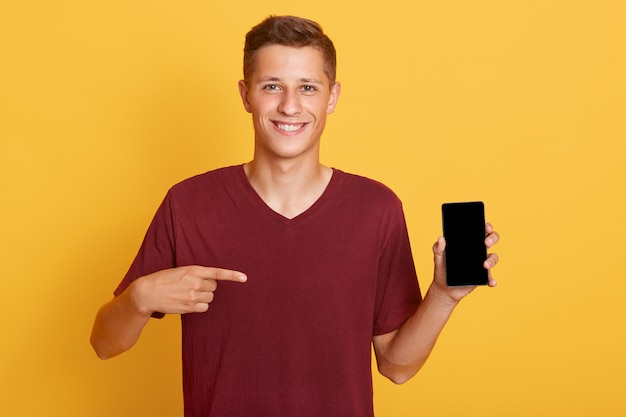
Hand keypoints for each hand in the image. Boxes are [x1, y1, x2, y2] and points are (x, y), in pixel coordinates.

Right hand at [130, 265, 246, 315]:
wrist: (147, 293)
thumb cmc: (162, 280)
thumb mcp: (179, 271)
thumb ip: (195, 274)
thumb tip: (210, 282)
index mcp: (193, 270)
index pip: (217, 273)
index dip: (232, 275)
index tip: (244, 278)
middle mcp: (195, 283)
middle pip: (214, 287)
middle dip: (207, 286)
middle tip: (193, 286)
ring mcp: (193, 296)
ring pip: (210, 297)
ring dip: (203, 296)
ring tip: (187, 294)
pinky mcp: (189, 307)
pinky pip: (204, 307)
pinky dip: (199, 306)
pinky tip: (188, 302)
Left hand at [432, 223, 499, 303]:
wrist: (444, 287)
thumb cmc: (442, 268)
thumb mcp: (438, 257)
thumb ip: (438, 248)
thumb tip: (441, 238)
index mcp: (469, 243)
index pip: (480, 231)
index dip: (486, 227)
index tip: (485, 226)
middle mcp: (478, 252)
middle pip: (491, 240)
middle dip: (492, 238)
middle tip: (486, 242)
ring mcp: (482, 264)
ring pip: (493, 257)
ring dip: (492, 260)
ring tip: (484, 265)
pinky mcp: (482, 277)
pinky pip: (490, 278)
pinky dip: (492, 280)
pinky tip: (491, 281)